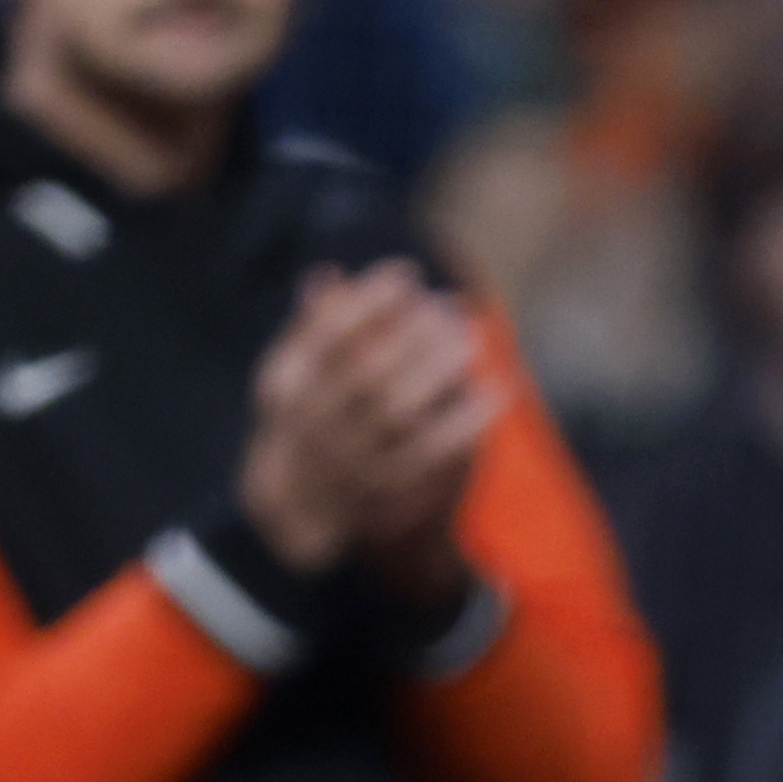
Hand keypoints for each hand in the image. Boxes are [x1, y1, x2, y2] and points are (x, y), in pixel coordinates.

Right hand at [241, 263, 501, 574]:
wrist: (301, 507)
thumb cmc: (308, 419)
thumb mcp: (295, 375)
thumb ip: (313, 327)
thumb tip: (330, 274)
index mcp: (288, 386)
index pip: (325, 335)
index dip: (369, 300)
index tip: (407, 274)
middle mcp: (316, 425)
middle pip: (365, 372)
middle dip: (411, 332)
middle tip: (448, 306)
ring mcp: (354, 460)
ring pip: (397, 411)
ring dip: (439, 369)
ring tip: (469, 337)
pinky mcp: (392, 488)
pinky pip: (434, 453)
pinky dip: (467, 419)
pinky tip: (493, 390)